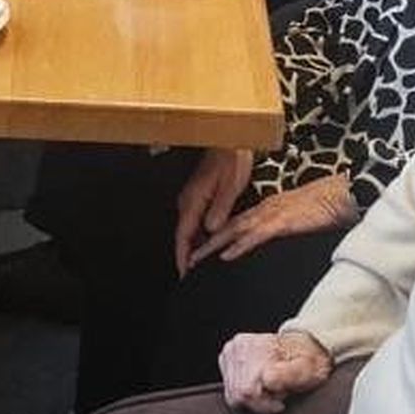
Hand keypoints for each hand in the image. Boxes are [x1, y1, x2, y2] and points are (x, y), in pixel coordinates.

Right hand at [174, 147, 253, 274]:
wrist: (228, 139)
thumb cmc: (231, 158)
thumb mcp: (230, 186)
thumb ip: (220, 210)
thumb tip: (212, 231)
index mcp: (194, 200)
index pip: (183, 236)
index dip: (183, 257)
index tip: (184, 273)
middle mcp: (189, 200)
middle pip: (184, 235)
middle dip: (187, 255)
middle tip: (192, 275)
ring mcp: (193, 196)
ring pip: (190, 228)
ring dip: (194, 245)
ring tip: (201, 263)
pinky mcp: (199, 194)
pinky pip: (196, 219)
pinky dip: (199, 233)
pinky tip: (209, 239)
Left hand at [183, 174, 356, 270]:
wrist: (346, 194)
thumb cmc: (329, 207)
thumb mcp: (303, 219)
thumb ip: (288, 228)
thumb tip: (278, 239)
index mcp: (270, 208)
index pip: (236, 222)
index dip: (216, 235)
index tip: (200, 248)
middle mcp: (266, 209)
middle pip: (228, 226)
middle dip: (206, 242)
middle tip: (187, 258)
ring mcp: (273, 215)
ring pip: (236, 231)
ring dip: (213, 246)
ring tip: (195, 259)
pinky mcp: (284, 222)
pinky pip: (257, 235)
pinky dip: (239, 245)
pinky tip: (225, 256)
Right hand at [218, 329, 331, 413]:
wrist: (304, 347)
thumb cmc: (307, 362)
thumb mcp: (307, 371)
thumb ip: (288, 375)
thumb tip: (267, 379)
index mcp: (257, 347)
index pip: (247, 392)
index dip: (266, 403)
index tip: (281, 399)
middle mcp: (240, 346)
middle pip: (237, 394)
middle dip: (259, 400)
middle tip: (277, 391)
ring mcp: (231, 350)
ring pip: (232, 394)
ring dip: (252, 397)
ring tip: (270, 386)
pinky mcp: (226, 358)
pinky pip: (229, 389)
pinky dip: (244, 392)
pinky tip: (259, 383)